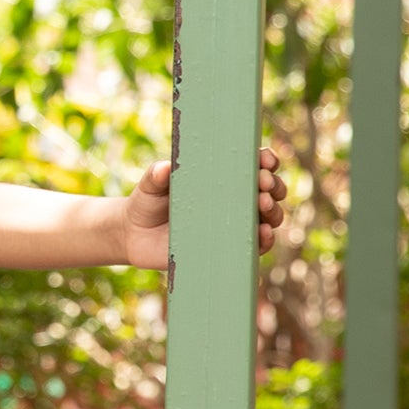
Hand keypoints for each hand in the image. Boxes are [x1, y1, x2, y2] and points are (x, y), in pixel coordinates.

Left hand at [116, 149, 286, 271]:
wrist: (135, 236)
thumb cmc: (147, 202)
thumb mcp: (150, 185)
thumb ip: (156, 175)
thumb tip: (164, 168)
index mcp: (222, 176)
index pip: (254, 165)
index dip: (265, 160)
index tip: (265, 160)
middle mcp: (235, 199)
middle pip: (270, 189)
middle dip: (273, 184)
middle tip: (263, 182)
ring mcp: (235, 224)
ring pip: (269, 216)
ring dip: (273, 210)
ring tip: (262, 204)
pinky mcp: (230, 248)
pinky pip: (257, 245)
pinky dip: (265, 239)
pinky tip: (263, 231)